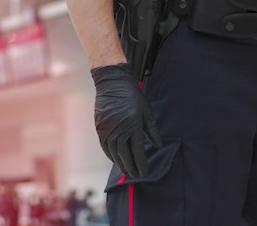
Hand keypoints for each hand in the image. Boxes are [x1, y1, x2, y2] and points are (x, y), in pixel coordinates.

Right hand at [91, 63, 161, 177]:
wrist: (112, 82)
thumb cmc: (132, 94)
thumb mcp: (146, 110)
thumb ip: (151, 130)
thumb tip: (157, 145)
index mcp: (133, 126)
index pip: (138, 150)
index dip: (141, 163)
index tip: (145, 171)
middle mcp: (119, 130)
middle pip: (125, 154)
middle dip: (131, 166)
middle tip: (135, 175)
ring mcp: (108, 129)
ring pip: (114, 152)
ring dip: (120, 163)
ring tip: (126, 170)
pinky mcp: (100, 127)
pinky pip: (104, 146)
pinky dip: (109, 154)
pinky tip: (114, 159)